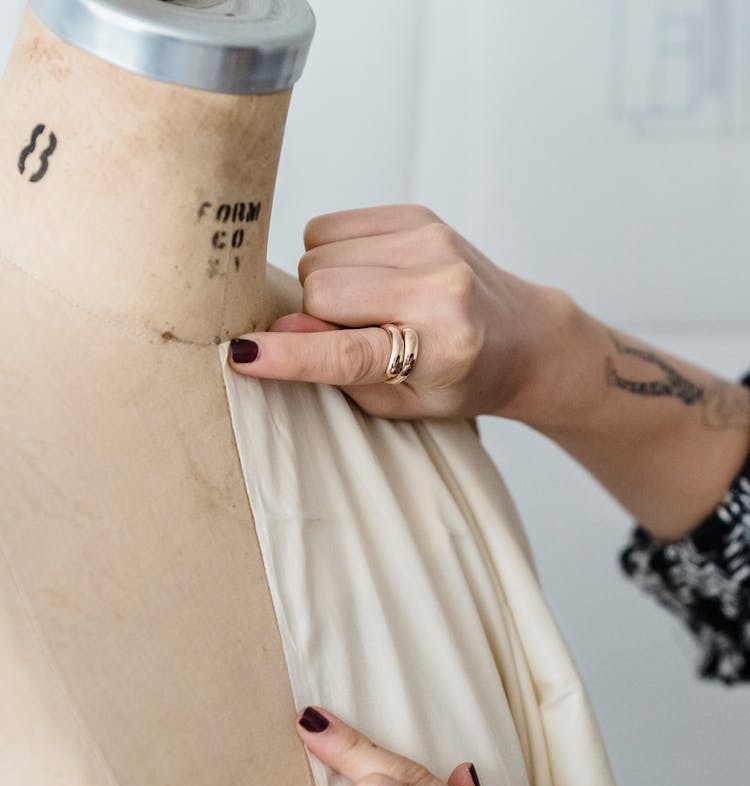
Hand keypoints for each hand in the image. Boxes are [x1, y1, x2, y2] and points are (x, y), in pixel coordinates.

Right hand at [229, 205, 572, 423]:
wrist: (522, 337)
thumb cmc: (459, 379)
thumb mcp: (403, 403)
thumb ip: (340, 373)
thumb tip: (275, 332)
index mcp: (441, 348)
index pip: (346, 352)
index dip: (289, 354)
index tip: (242, 356)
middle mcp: (440, 288)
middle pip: (319, 289)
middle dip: (316, 315)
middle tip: (350, 333)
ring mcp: (431, 242)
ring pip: (318, 255)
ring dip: (327, 284)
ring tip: (367, 305)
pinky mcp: (418, 214)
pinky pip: (329, 228)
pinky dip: (335, 254)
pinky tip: (368, 276)